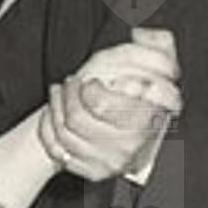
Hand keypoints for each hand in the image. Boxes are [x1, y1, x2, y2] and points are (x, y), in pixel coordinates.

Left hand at [42, 33, 180, 180]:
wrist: (130, 131)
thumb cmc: (139, 94)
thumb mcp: (155, 62)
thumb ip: (157, 43)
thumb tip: (140, 34)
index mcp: (147, 120)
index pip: (100, 105)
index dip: (88, 90)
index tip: (91, 83)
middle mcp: (130, 146)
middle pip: (77, 118)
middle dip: (68, 94)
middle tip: (70, 83)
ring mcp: (111, 162)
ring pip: (65, 132)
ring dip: (56, 107)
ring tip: (60, 94)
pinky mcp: (93, 173)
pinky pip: (58, 150)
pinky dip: (50, 130)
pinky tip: (56, 116)